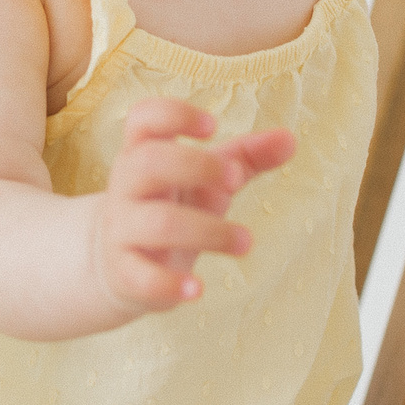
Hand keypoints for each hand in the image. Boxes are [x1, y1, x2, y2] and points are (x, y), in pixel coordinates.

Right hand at [93, 99, 294, 313]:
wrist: (115, 264)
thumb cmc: (171, 207)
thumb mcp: (205, 181)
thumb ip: (245, 158)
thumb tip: (289, 139)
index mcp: (143, 153)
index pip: (144, 119)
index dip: (174, 115)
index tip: (212, 126)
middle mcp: (127, 187)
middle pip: (149, 162)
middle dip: (197, 166)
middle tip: (235, 181)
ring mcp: (122, 230)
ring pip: (158, 222)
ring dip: (209, 231)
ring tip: (245, 242)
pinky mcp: (124, 273)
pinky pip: (141, 277)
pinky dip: (169, 284)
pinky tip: (198, 289)